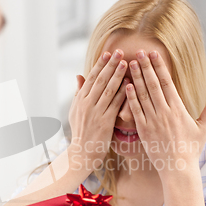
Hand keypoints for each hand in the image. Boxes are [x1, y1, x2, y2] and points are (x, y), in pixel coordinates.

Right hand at [68, 49, 128, 168]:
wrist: (81, 154)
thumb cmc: (80, 132)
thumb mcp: (75, 111)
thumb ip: (78, 93)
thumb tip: (78, 76)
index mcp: (80, 100)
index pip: (91, 78)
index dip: (100, 64)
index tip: (108, 53)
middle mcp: (87, 104)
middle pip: (100, 80)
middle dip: (110, 65)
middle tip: (120, 52)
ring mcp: (96, 113)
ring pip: (108, 90)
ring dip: (118, 76)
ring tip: (127, 63)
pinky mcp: (105, 122)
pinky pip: (116, 105)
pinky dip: (123, 93)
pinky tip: (131, 84)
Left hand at [126, 50, 205, 173]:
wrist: (178, 168)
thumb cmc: (191, 148)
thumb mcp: (204, 126)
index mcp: (178, 109)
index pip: (167, 82)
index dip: (160, 67)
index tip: (154, 54)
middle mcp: (164, 112)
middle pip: (153, 84)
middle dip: (145, 67)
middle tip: (139, 52)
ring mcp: (152, 121)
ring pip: (142, 95)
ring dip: (135, 78)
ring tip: (129, 64)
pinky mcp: (143, 130)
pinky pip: (135, 110)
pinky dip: (130, 97)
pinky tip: (126, 85)